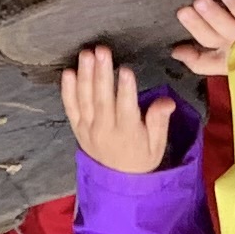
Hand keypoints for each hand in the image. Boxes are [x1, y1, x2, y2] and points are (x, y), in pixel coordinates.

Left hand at [59, 47, 175, 172]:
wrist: (118, 182)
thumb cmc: (141, 157)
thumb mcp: (157, 144)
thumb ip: (160, 121)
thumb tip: (167, 101)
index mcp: (127, 133)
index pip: (126, 108)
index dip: (126, 89)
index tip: (126, 70)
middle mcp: (104, 130)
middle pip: (102, 99)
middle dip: (102, 74)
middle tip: (102, 51)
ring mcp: (88, 129)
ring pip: (85, 99)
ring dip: (85, 75)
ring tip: (87, 54)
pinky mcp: (77, 128)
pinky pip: (70, 108)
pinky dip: (67, 90)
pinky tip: (69, 72)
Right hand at [173, 0, 234, 77]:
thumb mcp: (230, 52)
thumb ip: (200, 56)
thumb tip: (176, 52)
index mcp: (226, 59)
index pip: (203, 63)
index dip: (190, 58)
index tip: (176, 49)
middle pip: (212, 39)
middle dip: (197, 26)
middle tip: (184, 12)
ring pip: (229, 28)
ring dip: (214, 15)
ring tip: (202, 1)